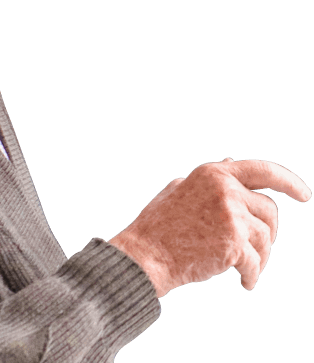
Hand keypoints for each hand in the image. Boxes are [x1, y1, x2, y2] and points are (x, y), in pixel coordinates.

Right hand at [108, 158, 310, 297]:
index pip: (263, 170)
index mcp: (214, 173)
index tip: (304, 195)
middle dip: (267, 232)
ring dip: (259, 257)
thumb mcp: (180, 189)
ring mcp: (230, 215)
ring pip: (265, 238)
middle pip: (269, 210)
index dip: (289, 181)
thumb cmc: (159, 224)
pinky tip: (245, 283)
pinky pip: (256, 261)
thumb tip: (231, 160)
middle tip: (259, 250)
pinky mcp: (234, 243)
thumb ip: (209, 179)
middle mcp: (225, 189)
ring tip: (246, 269)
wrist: (146, 254)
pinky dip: (252, 274)